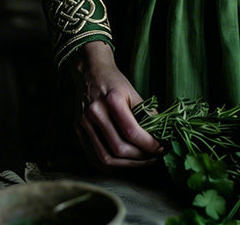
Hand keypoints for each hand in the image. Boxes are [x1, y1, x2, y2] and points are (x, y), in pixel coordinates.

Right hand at [70, 41, 161, 169]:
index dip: (148, 144)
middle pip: (118, 148)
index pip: (131, 131)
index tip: (160, 147)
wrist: (91, 73)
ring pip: (105, 158)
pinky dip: (110, 166)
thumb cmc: (115, 82)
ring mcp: (84, 124)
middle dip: (140, 157)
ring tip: (142, 162)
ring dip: (127, 165)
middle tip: (154, 157)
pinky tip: (124, 163)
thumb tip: (160, 134)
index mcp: (112, 100)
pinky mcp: (78, 132)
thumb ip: (146, 113)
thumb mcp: (133, 92)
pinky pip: (94, 158)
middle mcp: (95, 112)